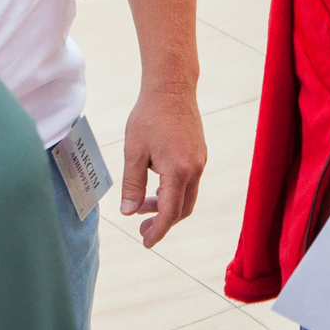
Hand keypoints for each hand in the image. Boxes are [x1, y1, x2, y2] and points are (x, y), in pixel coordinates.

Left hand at [120, 86, 205, 246]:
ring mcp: (200, 161)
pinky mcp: (200, 153)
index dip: (158, 231)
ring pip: (187, 195)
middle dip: (162, 221)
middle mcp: (195, 169)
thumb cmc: (149, 117)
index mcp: (178, 171)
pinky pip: (189, 181)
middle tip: (140, 226)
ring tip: (143, 204)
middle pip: (182, 209)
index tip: (145, 242)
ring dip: (167, 204)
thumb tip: (128, 211)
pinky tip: (155, 184)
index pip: (170, 213)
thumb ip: (132, 184)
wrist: (172, 87)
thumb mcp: (134, 152)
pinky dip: (174, 190)